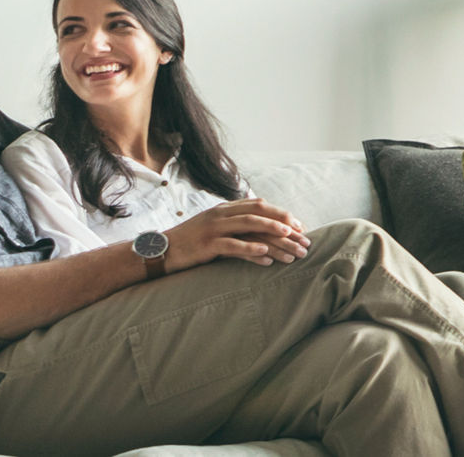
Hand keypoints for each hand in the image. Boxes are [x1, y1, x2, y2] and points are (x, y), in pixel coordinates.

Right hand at [160, 199, 309, 271]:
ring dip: (271, 232)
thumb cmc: (192, 242)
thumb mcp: (215, 227)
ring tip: (289, 239)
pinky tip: (266, 257)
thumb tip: (263, 229)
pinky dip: (251, 251)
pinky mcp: (206, 245)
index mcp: (224, 208)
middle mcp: (220, 214)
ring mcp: (213, 228)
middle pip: (257, 212)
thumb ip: (235, 224)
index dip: (280, 213)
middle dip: (282, 221)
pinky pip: (233, 246)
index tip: (298, 225)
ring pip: (248, 226)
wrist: (162, 250)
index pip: (258, 205)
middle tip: (301, 233)